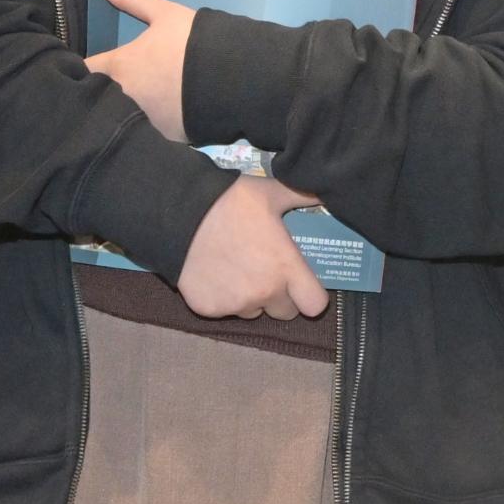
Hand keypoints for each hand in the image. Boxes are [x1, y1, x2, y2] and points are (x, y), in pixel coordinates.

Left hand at [85, 0, 195, 141]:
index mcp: (118, 67)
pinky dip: (147, 127)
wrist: (233, 79)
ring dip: (122, 111)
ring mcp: (141, 122)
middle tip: (109, 85)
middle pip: (97, 98)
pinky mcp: (161, 138)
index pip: (81, 72)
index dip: (78, 69)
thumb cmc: (193, 43)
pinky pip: (146, 132)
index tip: (84, 67)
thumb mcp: (165, 14)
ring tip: (135, 103)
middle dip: (98, 92)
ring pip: (120, 118)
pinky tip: (155, 119)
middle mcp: (121, 98)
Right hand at [174, 174, 328, 322]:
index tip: (302, 284)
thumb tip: (326, 191)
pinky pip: (224, 310)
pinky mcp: (209, 309)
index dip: (310, 295)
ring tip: (236, 269)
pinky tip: (213, 273)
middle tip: (265, 271)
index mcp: (285, 267)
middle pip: (285, 312)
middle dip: (280, 296)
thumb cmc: (229, 201)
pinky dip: (222, 297)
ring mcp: (235, 305)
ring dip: (250, 298)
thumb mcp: (270, 193)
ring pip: (253, 312)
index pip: (315, 305)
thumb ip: (301, 197)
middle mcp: (264, 292)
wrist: (178, 213)